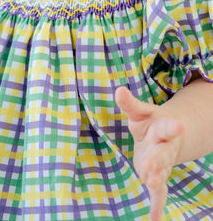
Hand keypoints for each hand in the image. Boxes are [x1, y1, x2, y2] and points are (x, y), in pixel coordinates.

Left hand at [115, 86, 184, 220]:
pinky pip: (159, 193)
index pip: (168, 127)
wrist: (165, 137)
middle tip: (150, 164)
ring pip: (161, 173)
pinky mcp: (157, 176)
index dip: (173, 126)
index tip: (179, 125)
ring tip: (151, 183)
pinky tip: (154, 218)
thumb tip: (118, 90)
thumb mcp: (140, 112)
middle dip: (157, 159)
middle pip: (163, 154)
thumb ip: (130, 103)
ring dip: (156, 179)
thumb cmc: (149, 122)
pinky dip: (157, 205)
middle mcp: (165, 148)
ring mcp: (162, 164)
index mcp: (163, 129)